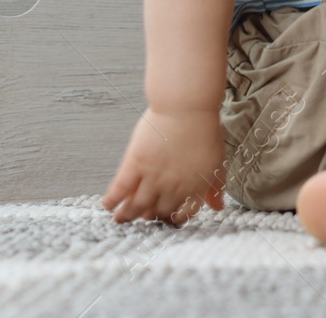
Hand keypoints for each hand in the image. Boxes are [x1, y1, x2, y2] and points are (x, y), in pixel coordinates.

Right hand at [102, 108, 225, 225]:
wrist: (187, 107)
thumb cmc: (204, 130)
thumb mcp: (217, 160)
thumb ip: (216, 186)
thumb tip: (218, 207)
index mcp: (195, 187)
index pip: (183, 214)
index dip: (175, 219)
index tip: (168, 219)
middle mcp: (174, 187)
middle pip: (159, 212)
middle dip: (151, 217)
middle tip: (143, 217)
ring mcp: (153, 176)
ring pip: (137, 205)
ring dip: (127, 215)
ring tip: (120, 219)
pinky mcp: (135, 163)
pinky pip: (120, 188)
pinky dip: (112, 200)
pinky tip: (108, 205)